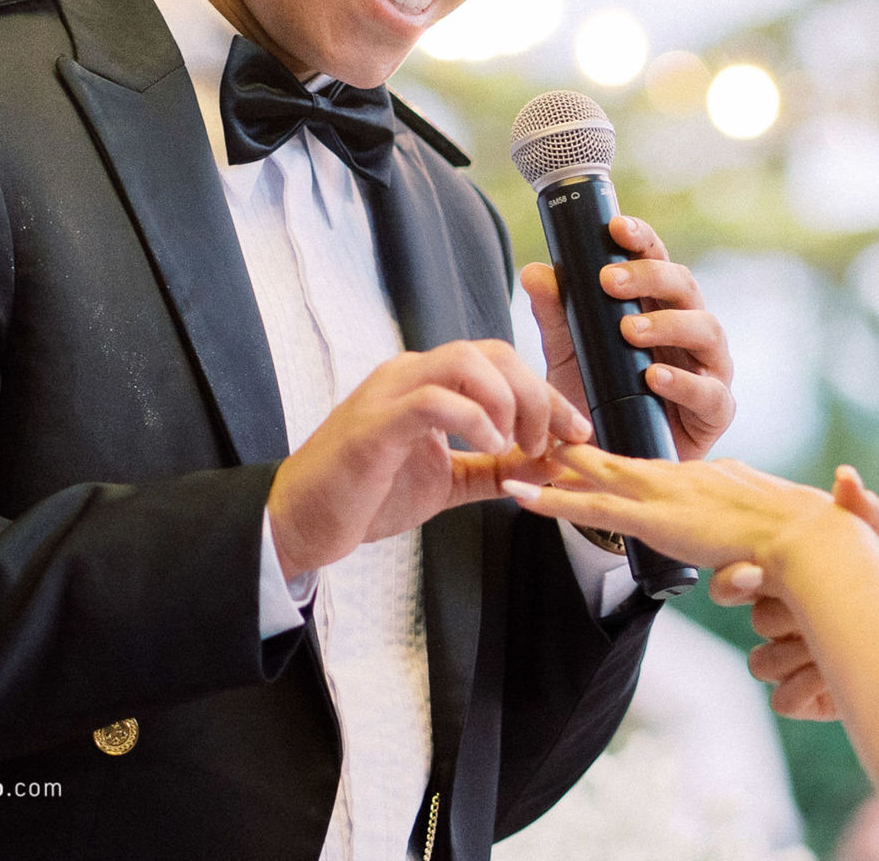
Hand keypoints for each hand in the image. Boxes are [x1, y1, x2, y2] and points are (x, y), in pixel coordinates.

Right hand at [267, 340, 589, 579]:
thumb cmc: (366, 497)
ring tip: (516, 445)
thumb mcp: (447, 481)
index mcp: (426, 382)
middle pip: (492, 353)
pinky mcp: (375, 423)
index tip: (576, 431)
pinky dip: (474, 419)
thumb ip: (494, 471)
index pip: (500, 364)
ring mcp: (390, 392)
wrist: (302, 524)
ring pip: (466, 361)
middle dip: (536, 394)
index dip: (546, 393)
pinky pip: (434, 398)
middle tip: (552, 439)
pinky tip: (489, 449)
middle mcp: (409, 374)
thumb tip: (547, 465)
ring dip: (508, 401)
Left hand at [504, 443, 845, 571]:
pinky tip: (521, 495)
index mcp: (697, 477)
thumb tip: (734, 547)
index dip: (607, 461)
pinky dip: (554, 501)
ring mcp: (662, 494)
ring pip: (593, 474)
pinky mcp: (654, 519)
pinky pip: (592, 510)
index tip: (579, 452)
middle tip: (530, 436)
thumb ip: (735, 526)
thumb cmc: (794, 534)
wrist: (803, 536)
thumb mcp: (756, 524)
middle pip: (611, 458)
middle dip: (570, 450)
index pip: (641, 466)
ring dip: (552, 467)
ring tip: (512, 458)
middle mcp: (674, 476)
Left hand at [521, 214, 733, 460]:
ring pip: (707, 328)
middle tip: (608, 280)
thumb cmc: (595, 401)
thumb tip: (535, 272)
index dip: (642, 240)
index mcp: (659, 306)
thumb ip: (556, 317)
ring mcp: (709, 368)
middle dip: (649, 276)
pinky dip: (684, 381)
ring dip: (668, 323)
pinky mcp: (716, 411)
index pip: (657, 260)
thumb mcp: (567, 356)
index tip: (616, 227)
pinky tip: (655, 376)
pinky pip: (711, 391)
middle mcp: (689, 329)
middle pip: (684, 285)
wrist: (606, 463)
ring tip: (630, 330)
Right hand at [712, 467, 878, 719]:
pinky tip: (838, 679)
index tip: (758, 575)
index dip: (739, 578)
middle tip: (821, 615)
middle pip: (757, 621)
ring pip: (763, 662)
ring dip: (795, 656)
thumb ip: (867, 516)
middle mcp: (793, 618)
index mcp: (799, 578)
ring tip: (837, 647)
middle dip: (787, 619)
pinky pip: (782, 699)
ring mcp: (798, 659)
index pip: (744, 576)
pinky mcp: (810, 697)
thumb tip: (846, 476)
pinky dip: (806, 689)